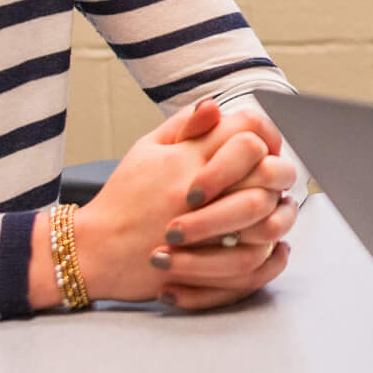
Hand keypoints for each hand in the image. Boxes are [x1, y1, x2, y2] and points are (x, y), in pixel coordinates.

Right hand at [72, 99, 297, 305]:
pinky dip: (272, 256)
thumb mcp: (146, 149)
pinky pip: (254, 262)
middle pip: (267, 171)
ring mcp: (202, 232)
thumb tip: (216, 105)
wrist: (94, 250)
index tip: (262, 145)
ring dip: (277, 213)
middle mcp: (197, 192)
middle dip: (278, 172)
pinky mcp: (202, 267)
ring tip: (274, 210)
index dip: (264, 132)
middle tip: (274, 178)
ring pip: (267, 217)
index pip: (247, 129)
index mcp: (186, 158)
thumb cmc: (122, 198)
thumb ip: (184, 125)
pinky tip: (274, 246)